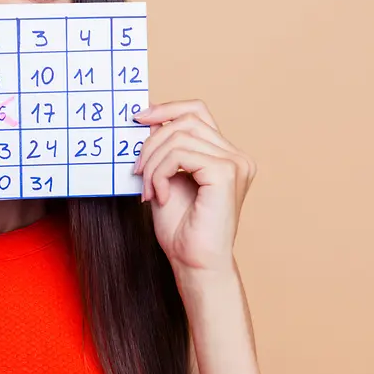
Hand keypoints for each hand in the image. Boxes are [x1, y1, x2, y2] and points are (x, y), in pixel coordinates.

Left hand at [133, 100, 255, 274]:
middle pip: (185, 120)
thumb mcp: (166, 177)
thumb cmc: (181, 229)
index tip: (138, 118)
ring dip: (153, 162)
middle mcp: (236, 156)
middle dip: (152, 142)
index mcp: (225, 155)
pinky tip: (159, 197)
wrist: (194, 264)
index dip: (166, 109)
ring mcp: (235, 163)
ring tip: (148, 189)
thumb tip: (148, 118)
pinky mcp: (226, 173)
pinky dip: (160, 173)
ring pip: (179, 136)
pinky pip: (180, 154)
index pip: (197, 111)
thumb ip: (164, 149)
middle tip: (137, 170)